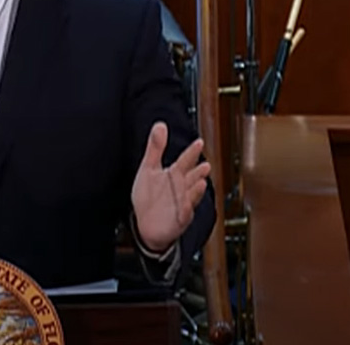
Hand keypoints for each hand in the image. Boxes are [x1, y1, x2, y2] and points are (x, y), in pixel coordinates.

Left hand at [131, 122, 210, 252]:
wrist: (145, 224)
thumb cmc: (149, 196)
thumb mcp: (148, 168)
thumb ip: (155, 148)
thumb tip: (160, 125)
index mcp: (174, 174)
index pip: (185, 160)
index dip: (192, 152)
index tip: (199, 142)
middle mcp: (181, 188)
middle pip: (191, 177)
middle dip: (198, 172)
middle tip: (205, 165)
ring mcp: (182, 203)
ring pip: (191, 195)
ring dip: (196, 190)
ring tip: (200, 181)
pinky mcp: (179, 219)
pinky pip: (184, 214)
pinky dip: (186, 210)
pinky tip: (186, 205)